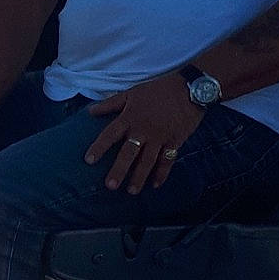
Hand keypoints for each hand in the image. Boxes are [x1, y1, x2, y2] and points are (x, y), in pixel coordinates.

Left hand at [84, 75, 201, 192]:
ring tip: (131, 191)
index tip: (89, 160)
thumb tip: (90, 111)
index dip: (99, 147)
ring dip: (139, 177)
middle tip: (110, 186)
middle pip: (128, 153)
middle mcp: (143, 130)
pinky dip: (162, 173)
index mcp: (130, 117)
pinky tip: (155, 184)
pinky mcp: (175, 141)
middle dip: (119, 170)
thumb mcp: (132, 93)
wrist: (189, 88)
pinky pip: (167, 160)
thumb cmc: (158, 89)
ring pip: (147, 161)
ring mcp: (160, 137)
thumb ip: (111, 104)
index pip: (110, 134)